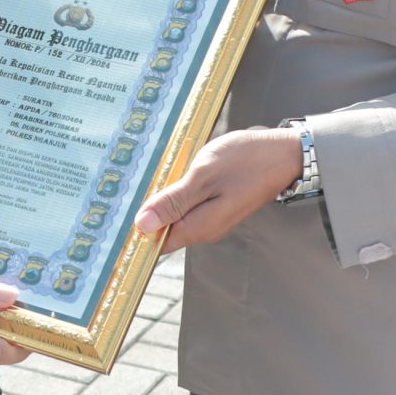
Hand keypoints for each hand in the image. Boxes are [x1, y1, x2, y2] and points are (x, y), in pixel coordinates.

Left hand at [134, 126, 303, 252]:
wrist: (283, 152)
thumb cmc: (245, 161)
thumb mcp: (204, 177)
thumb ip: (173, 202)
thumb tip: (142, 226)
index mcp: (199, 227)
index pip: (157, 242)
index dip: (135, 233)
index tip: (112, 220)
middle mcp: (204, 228)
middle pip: (163, 228)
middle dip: (143, 213)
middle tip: (117, 193)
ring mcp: (211, 216)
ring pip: (174, 213)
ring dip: (159, 199)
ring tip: (138, 179)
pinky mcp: (216, 202)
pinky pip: (186, 202)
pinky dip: (174, 190)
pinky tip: (166, 173)